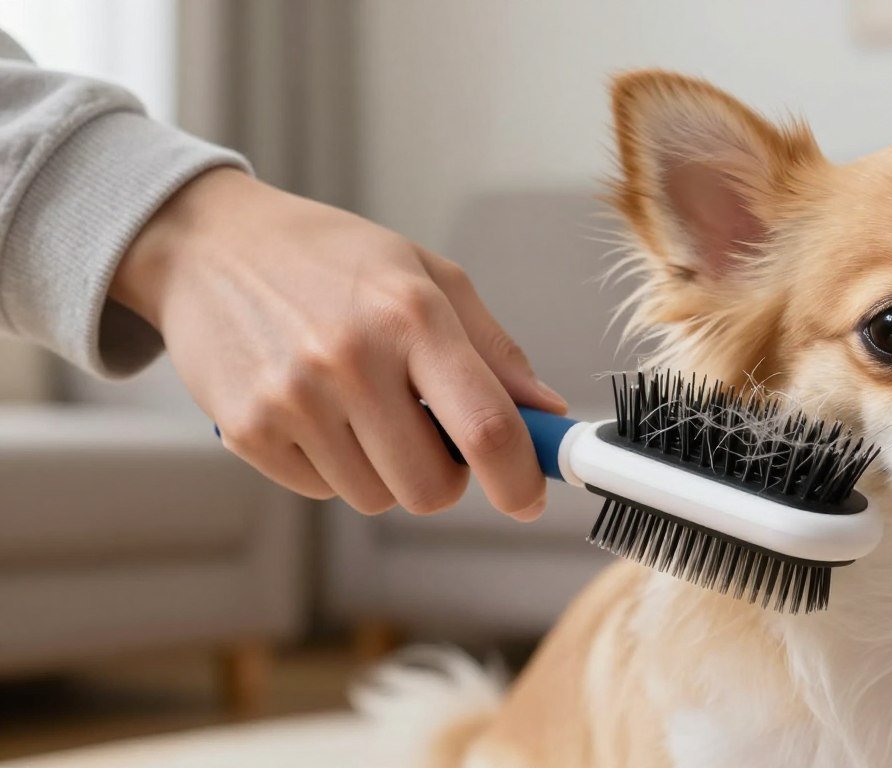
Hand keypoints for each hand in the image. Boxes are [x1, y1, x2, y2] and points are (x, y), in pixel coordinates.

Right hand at [111, 168, 565, 519]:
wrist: (209, 245)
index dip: (519, 479)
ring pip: (377, 498)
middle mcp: (351, 359)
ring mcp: (293, 400)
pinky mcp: (247, 432)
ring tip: (361, 405)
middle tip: (428, 429)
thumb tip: (547, 415)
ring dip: (386, 469)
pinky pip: (323, 491)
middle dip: (444, 474)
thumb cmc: (332, 259)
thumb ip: (495, 351)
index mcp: (411, 315)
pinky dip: (333, 466)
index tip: (529, 497)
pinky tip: (316, 410)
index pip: (486, 428)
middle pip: (432, 488)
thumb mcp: (427, 277)